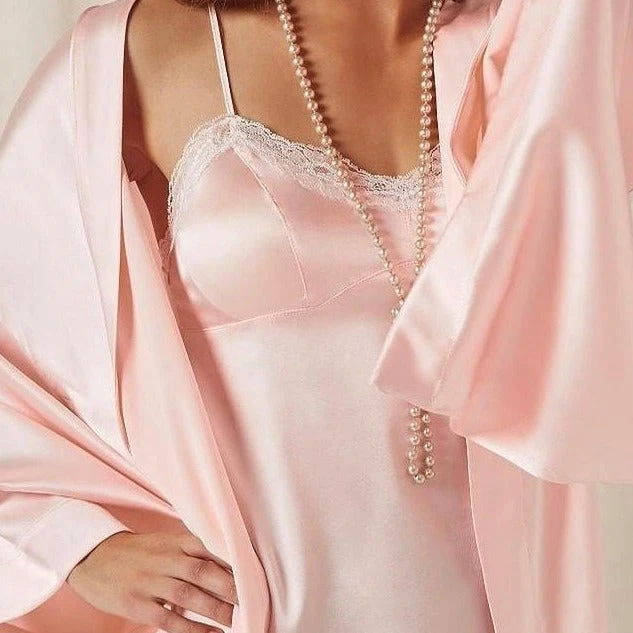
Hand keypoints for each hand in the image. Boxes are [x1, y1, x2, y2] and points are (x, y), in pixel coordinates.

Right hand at [67, 530, 236, 632]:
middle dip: (230, 586)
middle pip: (203, 571)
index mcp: (174, 541)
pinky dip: (192, 629)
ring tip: (238, 620)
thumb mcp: (164, 542)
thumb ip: (192, 549)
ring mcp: (150, 582)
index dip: (232, 560)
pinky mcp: (136, 604)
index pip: (209, 547)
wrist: (92, 557)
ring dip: (216, 610)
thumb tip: (227, 561)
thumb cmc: (138, 551)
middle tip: (252, 599)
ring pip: (189, 596)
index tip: (254, 572)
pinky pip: (169, 620)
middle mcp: (164, 559)